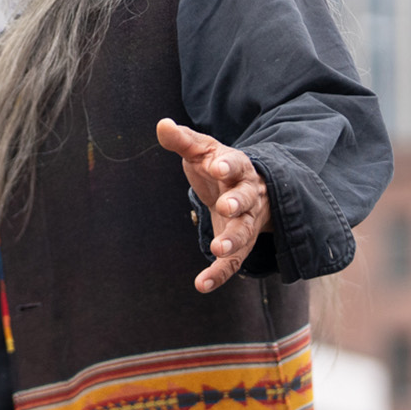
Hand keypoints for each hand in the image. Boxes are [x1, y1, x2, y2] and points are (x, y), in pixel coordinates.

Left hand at [156, 118, 272, 292]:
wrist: (243, 190)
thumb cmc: (218, 167)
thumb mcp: (202, 150)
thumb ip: (182, 140)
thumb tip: (162, 124)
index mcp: (238, 168)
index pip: (237, 164)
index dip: (228, 165)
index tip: (217, 166)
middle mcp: (248, 196)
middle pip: (247, 199)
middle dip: (237, 202)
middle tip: (225, 207)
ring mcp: (246, 222)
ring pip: (245, 232)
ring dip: (234, 240)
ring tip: (218, 248)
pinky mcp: (239, 246)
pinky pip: (232, 263)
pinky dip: (219, 274)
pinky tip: (202, 285)